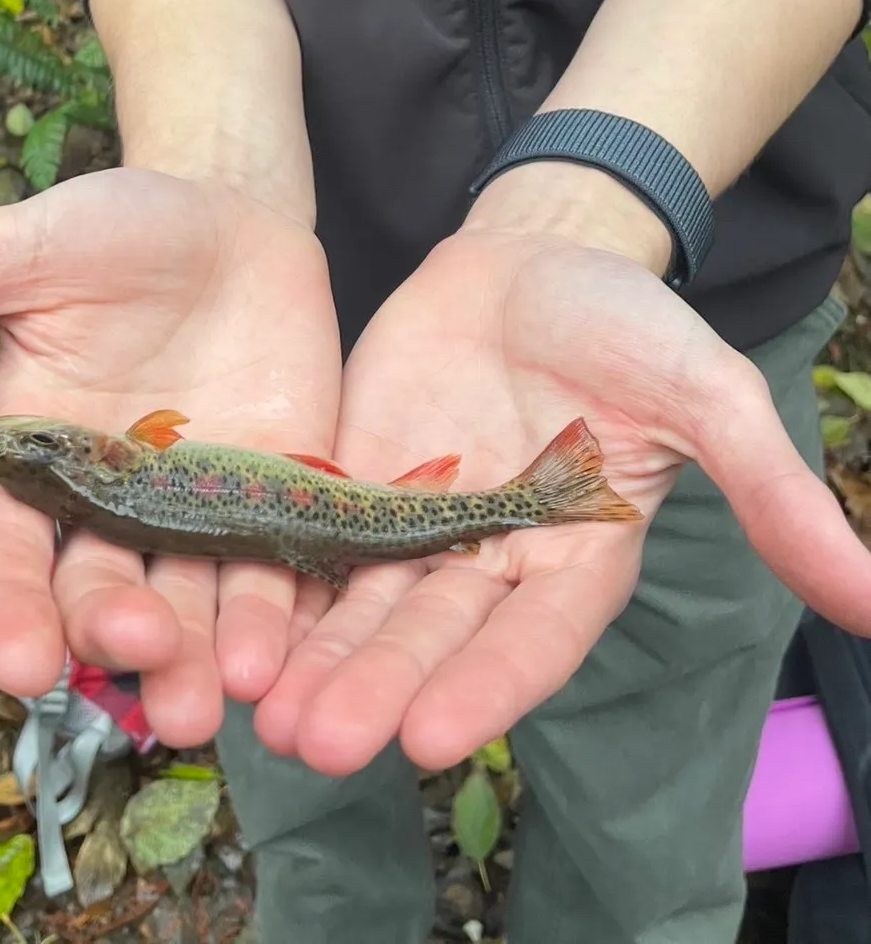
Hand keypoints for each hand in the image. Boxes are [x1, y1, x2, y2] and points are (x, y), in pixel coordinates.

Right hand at [0, 169, 342, 745]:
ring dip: (204, 654)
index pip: (9, 555)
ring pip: (197, 599)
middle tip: (139, 656)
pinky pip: (282, 560)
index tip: (19, 663)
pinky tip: (286, 654)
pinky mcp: (283, 491)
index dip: (9, 610)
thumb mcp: (14, 254)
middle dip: (116, 634)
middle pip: (105, 590)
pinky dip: (284, 608)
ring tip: (213, 701)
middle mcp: (117, 502)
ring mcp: (205, 505)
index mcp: (39, 462)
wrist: (229, 211)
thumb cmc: (114, 226)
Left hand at [252, 168, 870, 774]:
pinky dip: (280, 584)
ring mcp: (416, 526)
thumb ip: (768, 489)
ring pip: (363, 604)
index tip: (432, 739)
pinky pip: (316, 540)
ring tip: (263, 715)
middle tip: (317, 747)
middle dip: (376, 690)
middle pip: (431, 637)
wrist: (530, 259)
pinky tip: (236, 623)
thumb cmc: (623, 321)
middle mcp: (489, 561)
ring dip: (316, 660)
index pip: (532, 641)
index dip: (488, 687)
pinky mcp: (356, 483)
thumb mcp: (702, 393)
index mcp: (573, 559)